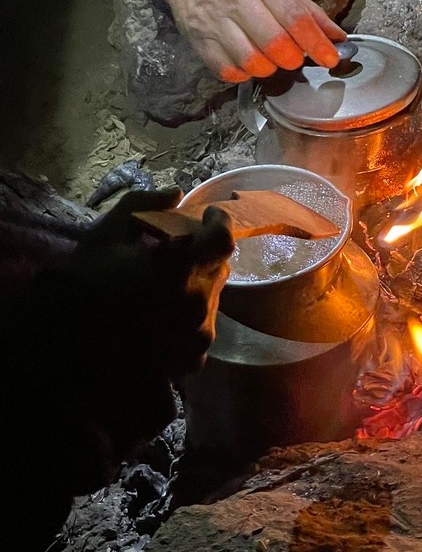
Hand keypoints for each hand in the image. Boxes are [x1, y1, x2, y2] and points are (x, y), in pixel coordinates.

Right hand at [4, 189, 233, 502]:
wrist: (67, 342)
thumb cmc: (86, 282)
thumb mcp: (106, 234)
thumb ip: (142, 206)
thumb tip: (176, 193)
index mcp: (181, 266)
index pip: (223, 238)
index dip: (219, 223)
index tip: (208, 217)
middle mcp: (198, 300)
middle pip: (218, 269)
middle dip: (202, 257)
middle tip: (176, 255)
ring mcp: (198, 332)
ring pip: (212, 299)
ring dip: (196, 289)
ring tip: (163, 291)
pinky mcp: (192, 358)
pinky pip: (203, 331)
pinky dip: (190, 321)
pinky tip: (164, 318)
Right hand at [159, 0, 346, 82]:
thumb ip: (306, 9)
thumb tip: (337, 37)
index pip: (295, 18)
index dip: (317, 44)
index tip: (331, 60)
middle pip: (276, 45)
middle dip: (293, 59)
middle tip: (293, 56)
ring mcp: (214, 21)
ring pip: (253, 62)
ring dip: (269, 68)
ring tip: (269, 58)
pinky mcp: (198, 39)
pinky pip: (228, 71)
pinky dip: (244, 74)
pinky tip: (248, 62)